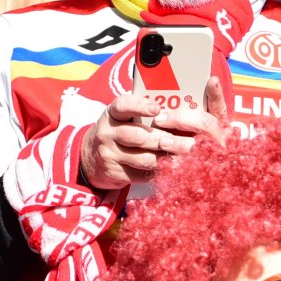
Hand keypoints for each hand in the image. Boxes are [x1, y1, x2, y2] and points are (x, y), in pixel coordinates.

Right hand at [79, 92, 225, 191]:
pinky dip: (157, 173)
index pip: (124, 106)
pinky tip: (169, 170)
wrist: (91, 158)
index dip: (140, 106)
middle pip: (139, 136)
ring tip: (184, 158)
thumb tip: (179, 110)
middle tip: (188, 144)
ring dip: (165, 159)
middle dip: (166, 140)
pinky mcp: (112, 172)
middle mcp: (107, 132)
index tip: (157, 108)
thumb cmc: (119, 132)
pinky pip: (140, 174)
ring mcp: (108, 153)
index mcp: (112, 113)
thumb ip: (143, 113)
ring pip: (143, 158)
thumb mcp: (123, 118)